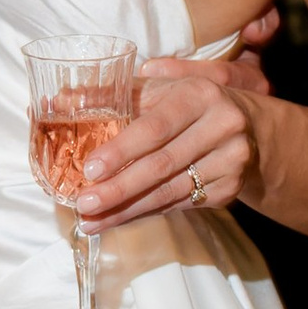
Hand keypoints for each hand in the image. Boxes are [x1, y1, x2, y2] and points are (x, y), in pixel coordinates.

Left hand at [77, 48, 267, 224]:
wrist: (252, 128)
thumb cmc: (190, 103)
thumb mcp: (160, 88)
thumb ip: (112, 93)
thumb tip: (56, 101)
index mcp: (200, 94)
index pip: (156, 127)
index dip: (121, 150)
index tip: (89, 169)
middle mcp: (222, 126)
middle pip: (162, 165)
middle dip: (118, 189)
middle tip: (83, 204)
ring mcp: (230, 161)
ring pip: (170, 192)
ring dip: (127, 210)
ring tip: (91, 220)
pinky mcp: (230, 189)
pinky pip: (180, 205)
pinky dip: (146, 213)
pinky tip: (119, 218)